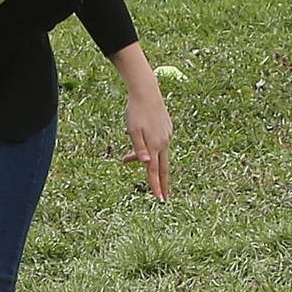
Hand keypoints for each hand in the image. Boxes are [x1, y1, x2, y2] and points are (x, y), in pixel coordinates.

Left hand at [122, 83, 171, 200]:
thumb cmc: (136, 112)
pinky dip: (147, 145)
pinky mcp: (166, 128)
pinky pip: (156, 142)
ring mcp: (166, 135)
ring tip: (125, 159)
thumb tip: (146, 163)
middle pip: (162, 167)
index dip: (156, 186)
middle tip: (163, 197)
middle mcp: (163, 142)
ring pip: (156, 153)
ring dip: (144, 158)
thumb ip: (139, 148)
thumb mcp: (133, 131)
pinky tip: (134, 135)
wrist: (147, 91)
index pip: (155, 171)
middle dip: (161, 183)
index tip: (160, 200)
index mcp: (155, 145)